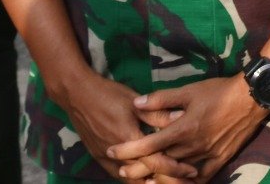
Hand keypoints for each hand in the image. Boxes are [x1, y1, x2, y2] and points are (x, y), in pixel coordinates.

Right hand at [56, 71, 181, 181]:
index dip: (175, 169)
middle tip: (185, 179)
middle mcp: (116, 154)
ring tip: (169, 182)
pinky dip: (134, 180)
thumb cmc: (109, 94)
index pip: (156, 162)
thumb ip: (158, 114)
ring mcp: (105, 159)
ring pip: (131, 180)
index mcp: (128, 139)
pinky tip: (147, 179)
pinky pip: (119, 176)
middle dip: (166, 180)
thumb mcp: (136, 102)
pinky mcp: (99, 159)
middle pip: (145, 176)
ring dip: (150, 182)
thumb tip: (181, 119)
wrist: (78, 95)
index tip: (191, 170)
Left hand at [106, 76, 268, 180]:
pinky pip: (200, 178)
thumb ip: (162, 99)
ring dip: (159, 178)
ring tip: (143, 180)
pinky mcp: (219, 160)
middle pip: (160, 163)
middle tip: (121, 171)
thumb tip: (137, 103)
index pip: (150, 144)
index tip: (112, 151)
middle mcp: (193, 146)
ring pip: (178, 173)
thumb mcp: (189, 90)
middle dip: (138, 168)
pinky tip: (176, 182)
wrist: (251, 98)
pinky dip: (186, 182)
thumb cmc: (219, 91)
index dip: (129, 149)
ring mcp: (206, 156)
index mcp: (183, 128)